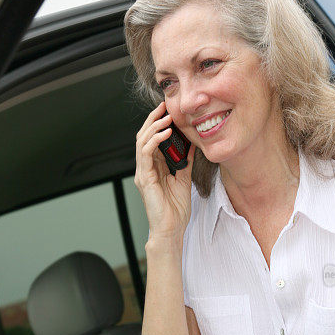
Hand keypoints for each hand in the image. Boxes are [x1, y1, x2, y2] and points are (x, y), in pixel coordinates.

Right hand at [134, 102, 194, 240]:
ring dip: (154, 126)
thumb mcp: (185, 179)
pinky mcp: (144, 178)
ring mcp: (143, 172)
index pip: (153, 140)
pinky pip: (146, 153)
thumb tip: (191, 144)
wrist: (171, 229)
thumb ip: (186, 161)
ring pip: (142, 141)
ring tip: (166, 116)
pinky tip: (165, 132)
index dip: (159, 124)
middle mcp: (146, 168)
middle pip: (144, 136)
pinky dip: (154, 140)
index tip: (169, 111)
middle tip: (165, 106)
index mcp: (154, 168)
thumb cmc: (176, 210)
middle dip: (154, 119)